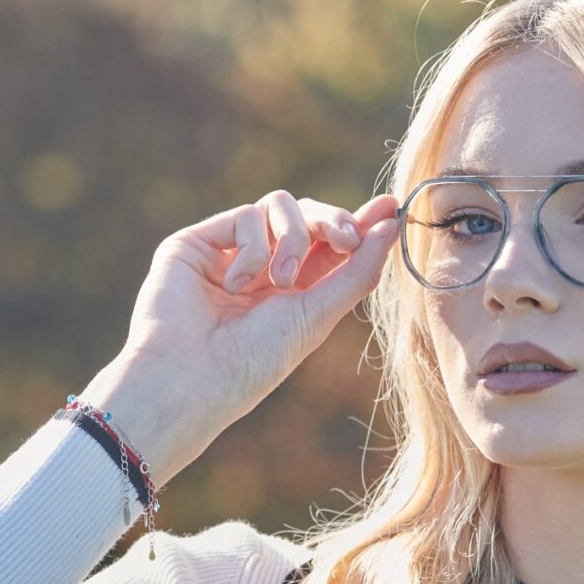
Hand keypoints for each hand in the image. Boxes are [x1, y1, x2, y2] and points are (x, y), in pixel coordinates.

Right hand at [82, 189, 404, 486]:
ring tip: (280, 281)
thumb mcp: (316, 316)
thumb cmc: (253, 361)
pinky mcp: (197, 243)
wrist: (192, 377)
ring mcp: (228, 252)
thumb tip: (391, 226)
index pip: (330, 244)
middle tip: (345, 239)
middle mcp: (261, 268)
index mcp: (294, 290)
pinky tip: (235, 286)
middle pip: (309, 215)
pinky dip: (251, 248)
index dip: (359, 223)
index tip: (389, 208)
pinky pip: (244, 216)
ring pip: (278, 206)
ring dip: (291, 238)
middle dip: (332, 222)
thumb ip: (356, 272)